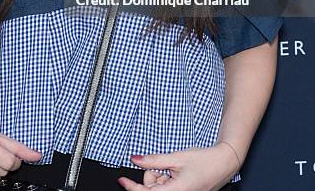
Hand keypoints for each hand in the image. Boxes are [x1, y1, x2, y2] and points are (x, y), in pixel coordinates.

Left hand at [117, 143, 238, 189]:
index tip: (122, 180)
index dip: (132, 187)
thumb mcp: (176, 157)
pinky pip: (167, 190)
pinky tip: (175, 174)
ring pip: (159, 189)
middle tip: (165, 166)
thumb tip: (135, 160)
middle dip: (152, 176)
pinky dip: (166, 181)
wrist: (222, 164)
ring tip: (173, 169)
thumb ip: (154, 160)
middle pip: (152, 189)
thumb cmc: (203, 161)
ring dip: (161, 178)